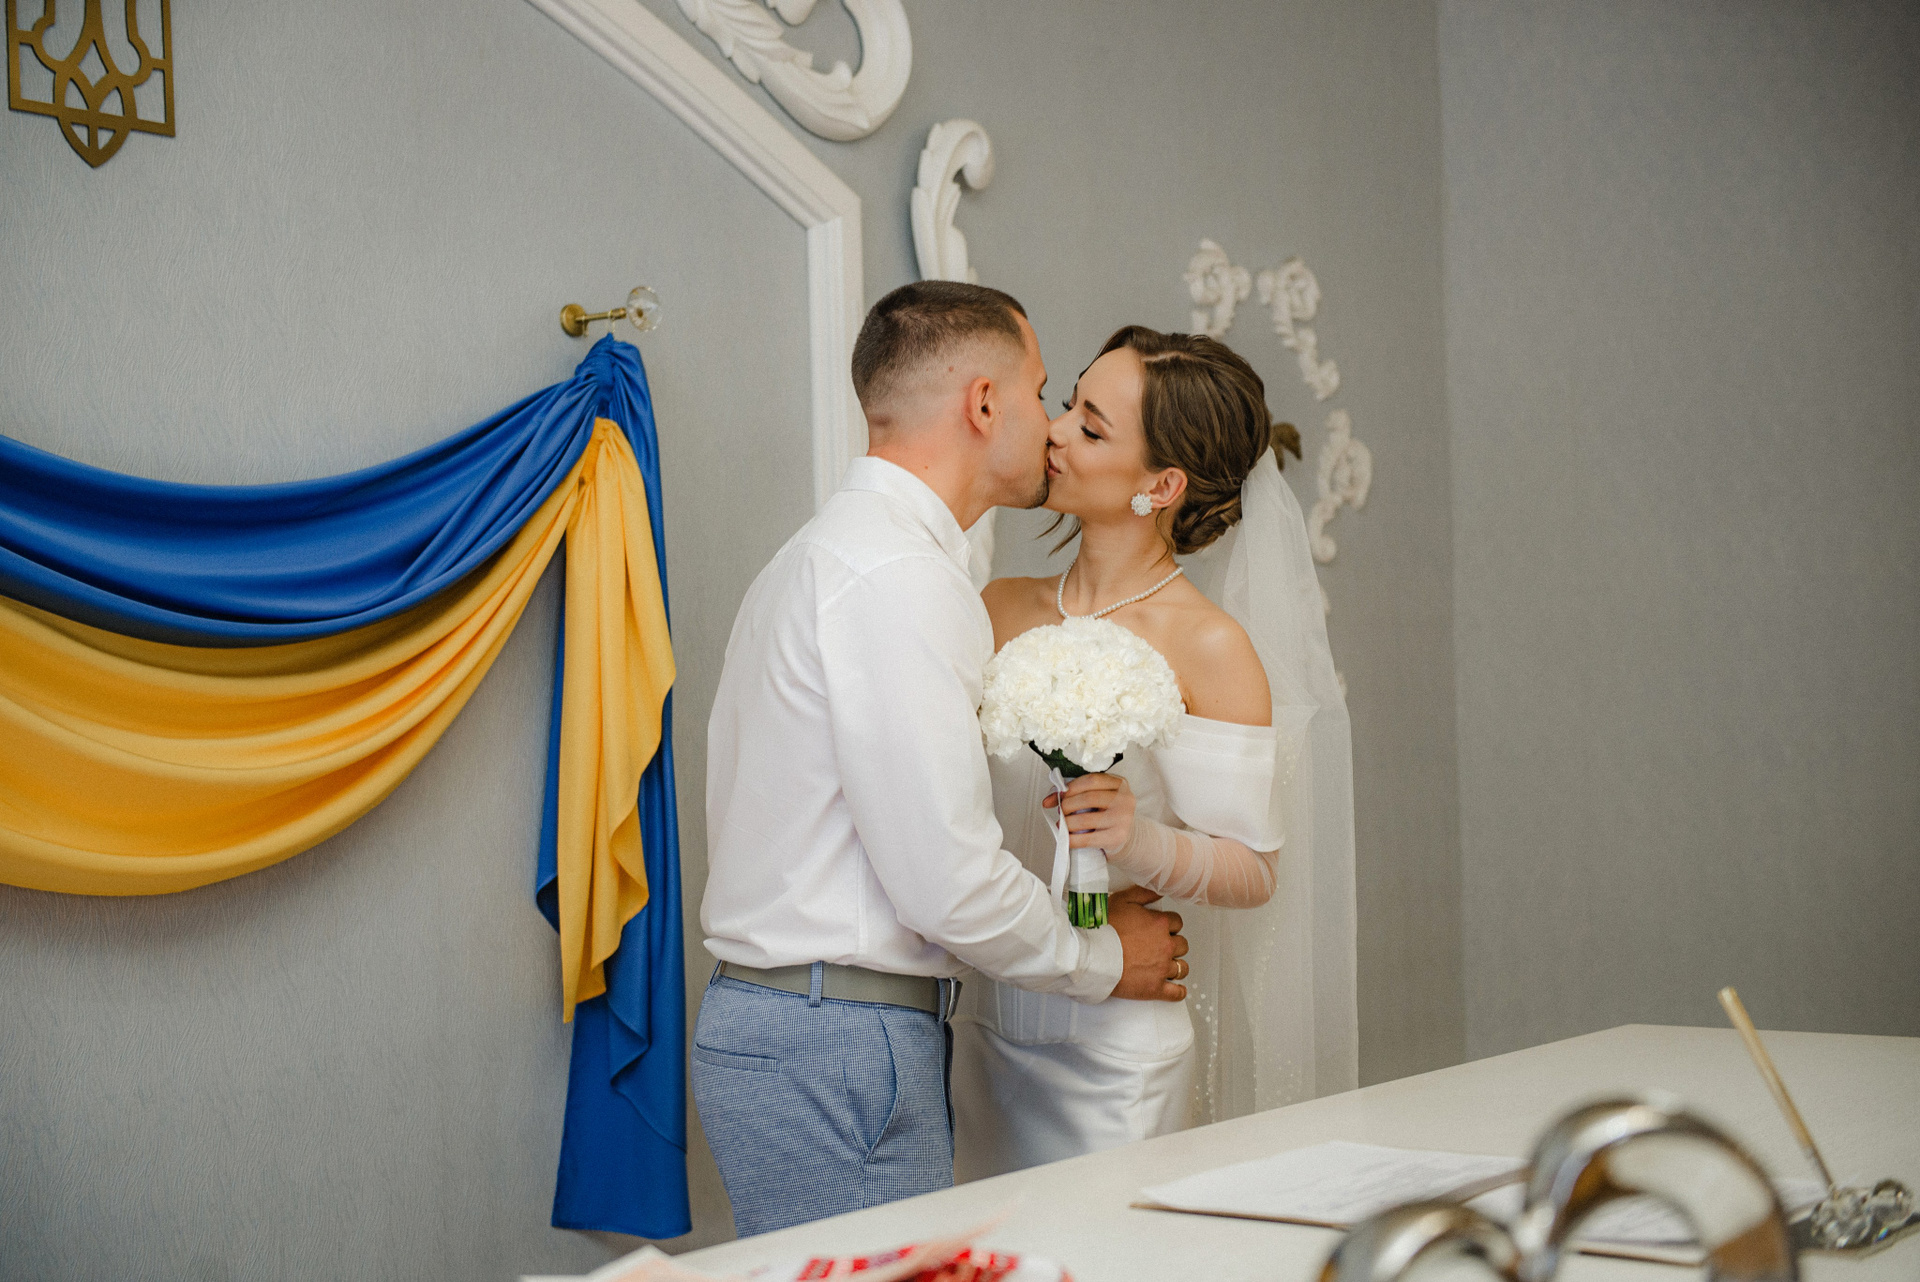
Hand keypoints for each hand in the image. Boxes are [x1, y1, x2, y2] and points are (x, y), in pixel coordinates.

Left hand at [1042, 772, 1136, 853]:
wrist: (1127, 835)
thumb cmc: (1109, 813)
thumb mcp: (1100, 796)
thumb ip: (1078, 792)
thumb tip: (1049, 800)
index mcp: (1120, 784)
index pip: (1092, 780)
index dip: (1071, 787)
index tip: (1059, 794)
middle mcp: (1124, 800)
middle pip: (1088, 798)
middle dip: (1067, 805)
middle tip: (1061, 811)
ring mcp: (1123, 819)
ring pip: (1084, 819)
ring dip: (1067, 823)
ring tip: (1062, 824)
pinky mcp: (1117, 838)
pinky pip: (1087, 839)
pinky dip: (1072, 839)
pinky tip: (1067, 838)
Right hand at [1106, 884, 1188, 1001]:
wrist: (1091, 955)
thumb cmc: (1103, 929)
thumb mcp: (1122, 900)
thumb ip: (1144, 893)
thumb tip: (1158, 892)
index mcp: (1160, 924)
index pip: (1177, 923)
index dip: (1169, 926)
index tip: (1162, 929)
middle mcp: (1165, 946)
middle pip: (1182, 945)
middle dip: (1173, 945)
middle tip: (1161, 946)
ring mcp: (1162, 968)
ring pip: (1182, 968)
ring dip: (1177, 966)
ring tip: (1167, 966)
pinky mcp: (1155, 988)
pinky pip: (1176, 993)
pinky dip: (1178, 992)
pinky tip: (1176, 989)